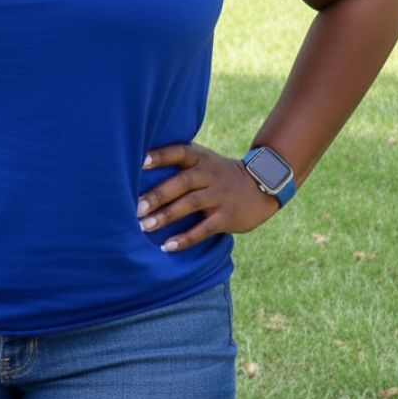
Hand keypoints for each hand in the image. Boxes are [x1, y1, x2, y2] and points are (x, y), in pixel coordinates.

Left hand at [138, 141, 278, 251]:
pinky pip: (203, 229)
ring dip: (166, 216)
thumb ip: (181, 159)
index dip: (160, 156)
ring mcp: (219, 196)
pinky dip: (186, 238)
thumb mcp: (204, 158)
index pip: (178, 152)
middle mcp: (209, 175)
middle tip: (136, 207)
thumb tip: (141, 160)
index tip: (140, 162)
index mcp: (200, 158)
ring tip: (145, 226)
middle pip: (181, 183)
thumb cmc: (219, 172)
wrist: (261, 185)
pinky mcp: (226, 217)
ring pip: (190, 205)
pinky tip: (168, 246)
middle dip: (158, 195)